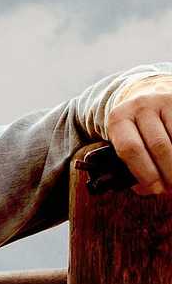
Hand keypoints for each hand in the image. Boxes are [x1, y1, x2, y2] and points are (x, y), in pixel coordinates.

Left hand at [107, 75, 171, 194]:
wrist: (146, 93)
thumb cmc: (134, 128)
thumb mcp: (123, 139)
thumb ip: (128, 163)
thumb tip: (145, 189)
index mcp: (118, 119)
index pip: (130, 148)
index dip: (144, 172)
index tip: (155, 190)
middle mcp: (140, 107)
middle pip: (159, 146)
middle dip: (168, 173)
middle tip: (171, 190)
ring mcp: (163, 102)